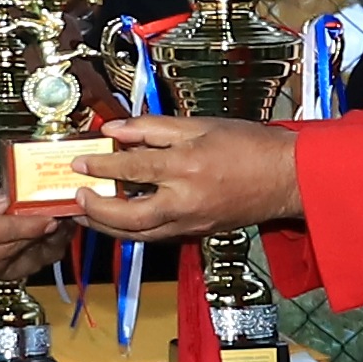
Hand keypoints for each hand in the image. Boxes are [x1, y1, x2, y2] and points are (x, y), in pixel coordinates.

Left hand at [78, 111, 300, 237]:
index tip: (79, 163)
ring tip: (86, 215)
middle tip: (76, 199)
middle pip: (128, 217)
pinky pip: (156, 236)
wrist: (286, 178)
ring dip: (108, 227)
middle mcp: (185, 201)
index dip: (100, 166)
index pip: (131, 170)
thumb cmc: (249, 146)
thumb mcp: (200, 125)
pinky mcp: (196, 232)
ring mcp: (191, 222)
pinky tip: (119, 220)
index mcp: (186, 168)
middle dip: (95, 212)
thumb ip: (154, 128)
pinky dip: (132, 231)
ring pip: (139, 234)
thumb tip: (116, 129)